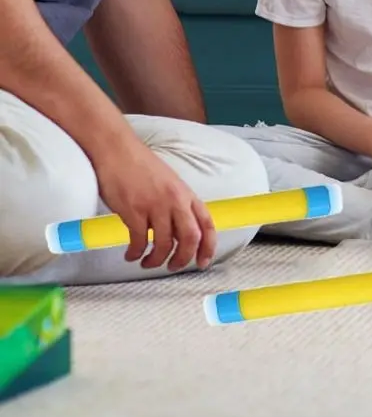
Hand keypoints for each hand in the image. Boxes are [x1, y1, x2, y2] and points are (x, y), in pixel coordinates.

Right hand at [93, 137, 215, 271]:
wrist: (117, 150)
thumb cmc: (140, 165)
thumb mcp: (169, 182)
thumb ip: (177, 203)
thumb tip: (179, 228)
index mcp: (186, 193)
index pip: (207, 223)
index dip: (208, 246)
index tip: (203, 262)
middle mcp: (175, 200)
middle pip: (190, 238)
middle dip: (183, 259)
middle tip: (172, 267)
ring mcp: (155, 205)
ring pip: (164, 244)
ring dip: (155, 260)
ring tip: (146, 262)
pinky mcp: (133, 210)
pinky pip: (139, 241)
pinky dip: (135, 253)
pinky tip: (130, 254)